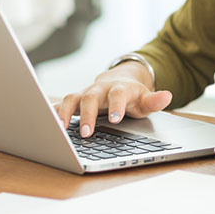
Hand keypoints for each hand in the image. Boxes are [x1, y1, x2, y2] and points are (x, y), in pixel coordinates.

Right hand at [56, 61, 171, 137]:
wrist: (120, 80)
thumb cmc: (132, 95)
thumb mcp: (146, 99)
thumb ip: (155, 101)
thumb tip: (168, 96)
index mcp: (119, 89)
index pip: (118, 94)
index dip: (116, 106)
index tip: (116, 119)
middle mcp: (100, 89)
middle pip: (91, 97)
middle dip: (88, 114)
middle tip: (86, 133)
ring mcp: (85, 93)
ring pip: (72, 97)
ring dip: (65, 112)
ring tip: (60, 130)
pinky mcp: (74, 100)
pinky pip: (61, 103)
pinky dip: (53, 112)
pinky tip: (46, 125)